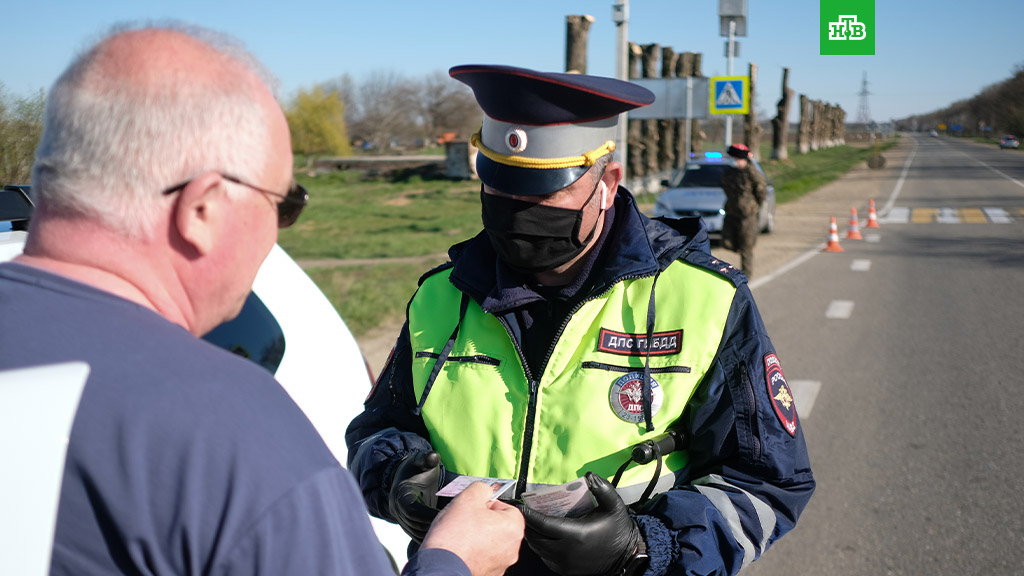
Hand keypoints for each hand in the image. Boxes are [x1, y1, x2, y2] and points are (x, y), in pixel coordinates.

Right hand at [388, 451, 441, 541]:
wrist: (404, 474)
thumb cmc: (416, 467)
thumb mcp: (420, 460)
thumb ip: (427, 458)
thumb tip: (433, 456)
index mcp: (401, 495)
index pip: (414, 511)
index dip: (429, 515)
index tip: (446, 515)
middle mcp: (397, 509)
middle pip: (415, 525)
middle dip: (433, 526)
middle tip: (453, 527)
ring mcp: (400, 518)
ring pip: (415, 532)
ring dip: (432, 533)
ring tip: (450, 531)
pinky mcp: (406, 524)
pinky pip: (417, 534)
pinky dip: (429, 535)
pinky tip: (444, 534)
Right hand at [421, 482, 524, 575]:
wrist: (440, 567)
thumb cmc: (454, 538)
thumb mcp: (467, 498)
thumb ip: (481, 488)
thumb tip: (484, 489)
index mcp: (513, 528)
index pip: (506, 506)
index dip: (488, 503)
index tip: (475, 505)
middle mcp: (511, 548)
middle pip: (499, 524)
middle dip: (482, 519)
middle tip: (465, 518)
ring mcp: (500, 563)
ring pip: (490, 541)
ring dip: (477, 536)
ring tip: (460, 534)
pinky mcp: (487, 573)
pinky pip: (482, 556)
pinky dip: (473, 551)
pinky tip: (459, 547)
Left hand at [518, 472, 640, 575]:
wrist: (626, 557)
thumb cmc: (618, 529)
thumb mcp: (614, 506)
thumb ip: (602, 488)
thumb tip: (589, 475)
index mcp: (575, 534)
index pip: (543, 524)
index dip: (528, 515)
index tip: (518, 505)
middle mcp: (566, 551)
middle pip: (536, 537)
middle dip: (526, 524)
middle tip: (521, 511)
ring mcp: (564, 563)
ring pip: (538, 548)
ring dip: (532, 535)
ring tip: (528, 521)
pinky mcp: (565, 570)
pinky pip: (545, 557)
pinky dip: (540, 546)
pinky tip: (541, 535)